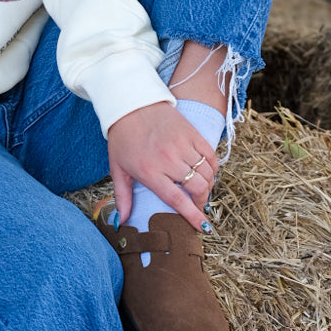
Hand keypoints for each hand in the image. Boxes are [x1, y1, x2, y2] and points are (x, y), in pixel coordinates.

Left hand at [106, 101, 218, 230]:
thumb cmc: (122, 138)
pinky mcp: (192, 133)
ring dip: (208, 185)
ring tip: (200, 189)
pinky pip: (210, 155)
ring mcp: (182, 145)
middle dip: (202, 201)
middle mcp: (169, 160)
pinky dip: (212, 167)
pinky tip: (206, 171)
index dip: (193, 216)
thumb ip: (122, 196)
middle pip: (197, 188)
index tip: (203, 227)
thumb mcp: (118, 168)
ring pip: (207, 173)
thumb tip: (121, 221)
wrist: (131, 104)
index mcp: (150, 172)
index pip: (177, 200)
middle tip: (199, 205)